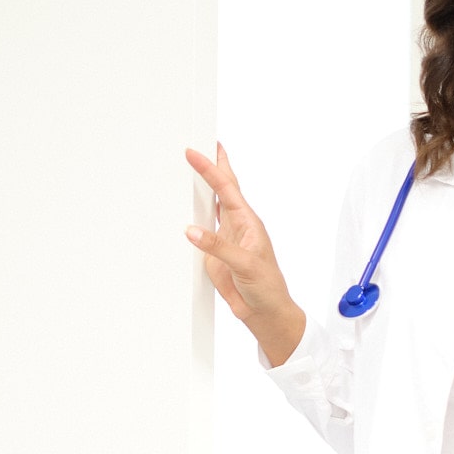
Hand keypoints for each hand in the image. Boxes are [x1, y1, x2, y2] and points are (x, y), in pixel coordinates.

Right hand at [184, 143, 306, 366]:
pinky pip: (201, 229)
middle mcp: (236, 225)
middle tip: (202, 141)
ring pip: (213, 204)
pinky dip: (193, 215)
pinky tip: (186, 208)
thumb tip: (192, 230)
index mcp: (247, 221)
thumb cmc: (267, 286)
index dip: (210, 168)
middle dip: (214, 164)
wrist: (266, 312)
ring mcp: (225, 238)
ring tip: (194, 165)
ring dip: (204, 186)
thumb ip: (218, 247)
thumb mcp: (245, 264)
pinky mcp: (215, 253)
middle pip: (223, 187)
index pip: (225, 188)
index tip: (195, 152)